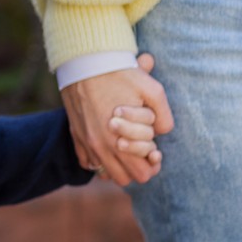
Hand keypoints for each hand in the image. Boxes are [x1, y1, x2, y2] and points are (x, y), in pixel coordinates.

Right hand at [63, 52, 173, 184]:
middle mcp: (100, 146)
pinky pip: (87, 162)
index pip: (141, 174)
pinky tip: (108, 143)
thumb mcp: (153, 90)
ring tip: (126, 148)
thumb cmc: (120, 75)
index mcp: (120, 141)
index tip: (155, 150)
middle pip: (124, 179)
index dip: (152, 165)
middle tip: (143, 149)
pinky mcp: (76, 135)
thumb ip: (165, 117)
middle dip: (136, 167)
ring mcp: (86, 142)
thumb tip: (162, 133)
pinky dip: (99, 159)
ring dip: (118, 165)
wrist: (84, 62)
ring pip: (105, 173)